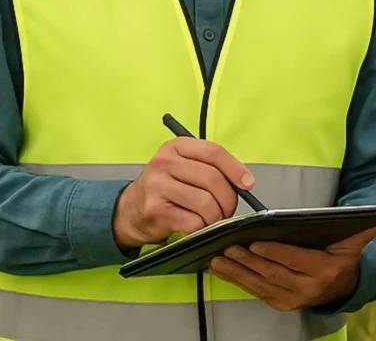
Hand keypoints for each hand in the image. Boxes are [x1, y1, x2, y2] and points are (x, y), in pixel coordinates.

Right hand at [112, 137, 253, 248]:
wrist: (128, 212)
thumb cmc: (163, 189)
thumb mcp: (182, 168)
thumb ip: (209, 168)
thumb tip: (243, 182)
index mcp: (175, 147)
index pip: (214, 152)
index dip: (235, 169)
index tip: (247, 183)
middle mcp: (164, 163)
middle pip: (213, 179)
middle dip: (228, 199)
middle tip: (228, 210)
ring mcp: (158, 186)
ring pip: (206, 203)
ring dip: (216, 217)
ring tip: (212, 219)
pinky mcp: (156, 210)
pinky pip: (193, 222)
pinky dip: (202, 228)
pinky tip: (197, 226)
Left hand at [208, 226, 375, 310]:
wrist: (342, 287)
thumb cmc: (343, 257)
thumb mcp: (355, 243)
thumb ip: (363, 231)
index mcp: (323, 271)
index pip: (295, 261)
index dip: (275, 253)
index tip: (255, 243)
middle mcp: (307, 289)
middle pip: (273, 274)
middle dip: (248, 262)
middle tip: (228, 248)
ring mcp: (292, 299)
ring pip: (260, 285)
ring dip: (236, 273)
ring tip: (217, 259)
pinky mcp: (280, 303)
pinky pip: (256, 292)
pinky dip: (237, 281)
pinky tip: (222, 270)